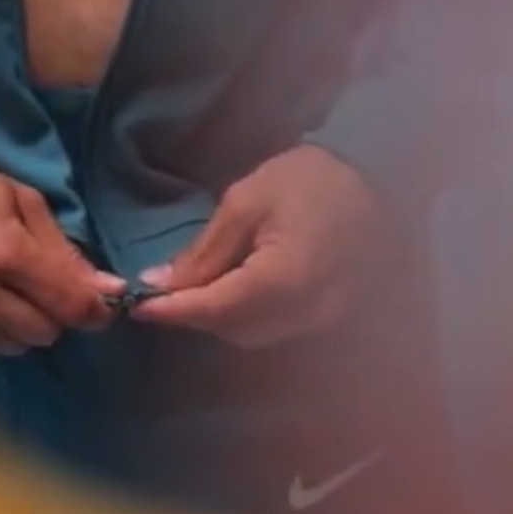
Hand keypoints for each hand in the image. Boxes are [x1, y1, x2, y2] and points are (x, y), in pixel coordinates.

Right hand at [0, 111, 125, 354]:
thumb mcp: (15, 196)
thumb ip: (59, 247)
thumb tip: (103, 289)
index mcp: (4, 251)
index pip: (70, 307)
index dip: (94, 309)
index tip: (99, 303)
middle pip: (44, 334)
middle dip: (51, 311)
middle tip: (37, 284)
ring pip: (11, 346)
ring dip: (16, 323)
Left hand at [129, 146, 393, 347]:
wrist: (377, 179)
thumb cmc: (308, 179)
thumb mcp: (248, 199)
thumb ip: (206, 250)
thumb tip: (161, 282)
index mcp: (283, 281)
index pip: (217, 309)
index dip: (174, 311)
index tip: (135, 305)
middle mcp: (303, 313)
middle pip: (234, 329)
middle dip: (193, 314)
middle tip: (159, 292)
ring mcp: (319, 320)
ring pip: (253, 335)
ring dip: (217, 318)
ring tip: (189, 289)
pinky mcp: (327, 316)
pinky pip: (274, 328)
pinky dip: (244, 315)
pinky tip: (227, 290)